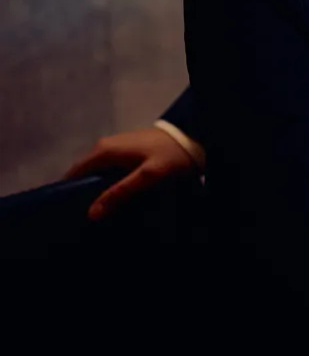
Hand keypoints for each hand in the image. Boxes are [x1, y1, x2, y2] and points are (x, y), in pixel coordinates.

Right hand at [66, 128, 198, 220]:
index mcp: (103, 150)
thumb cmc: (170, 156)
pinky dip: (109, 183)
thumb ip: (119, 193)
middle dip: (83, 193)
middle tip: (85, 216)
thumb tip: (91, 213)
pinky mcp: (127, 151)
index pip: (74, 173)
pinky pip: (110, 170)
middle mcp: (104, 146)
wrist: (194, 138)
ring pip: (98, 172)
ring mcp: (116, 147)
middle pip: (85, 173)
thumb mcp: (147, 176)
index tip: (68, 212)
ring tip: (99, 212)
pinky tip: (115, 198)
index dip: (69, 192)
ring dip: (97, 190)